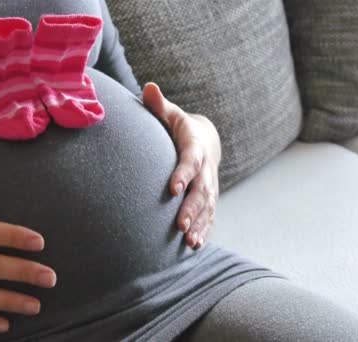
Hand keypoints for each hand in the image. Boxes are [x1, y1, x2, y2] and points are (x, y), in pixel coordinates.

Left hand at [143, 83, 221, 248]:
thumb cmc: (179, 128)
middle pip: (201, 190)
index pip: (190, 160)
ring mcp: (210, 186)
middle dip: (192, 208)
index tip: (172, 189)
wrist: (204, 140)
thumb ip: (159, 105)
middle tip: (180, 224)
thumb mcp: (171, 114)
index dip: (183, 174)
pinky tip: (194, 246)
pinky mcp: (209, 199)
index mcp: (195, 147)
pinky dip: (204, 230)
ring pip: (207, 207)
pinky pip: (209, 216)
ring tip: (189, 241)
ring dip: (199, 224)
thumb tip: (148, 87)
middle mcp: (206, 169)